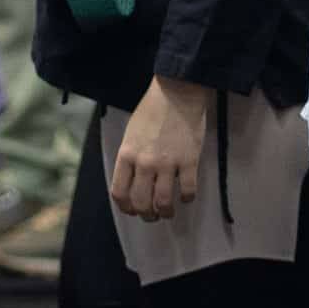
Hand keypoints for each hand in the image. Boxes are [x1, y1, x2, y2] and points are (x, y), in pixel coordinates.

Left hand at [111, 77, 211, 220]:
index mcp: (126, 154)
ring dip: (166, 212)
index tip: (133, 210)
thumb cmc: (153, 110)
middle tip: (153, 215)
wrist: (178, 91)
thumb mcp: (131, 133)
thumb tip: (133, 182)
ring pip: (163, 202)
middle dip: (146, 215)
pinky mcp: (189, 160)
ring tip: (169, 211)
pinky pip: (187, 190)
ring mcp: (167, 163)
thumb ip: (130, 158)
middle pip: (141, 203)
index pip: (119, 193)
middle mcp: (144, 162)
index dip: (126, 208)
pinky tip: (186, 196)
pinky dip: (187, 198)